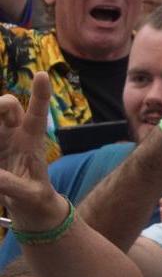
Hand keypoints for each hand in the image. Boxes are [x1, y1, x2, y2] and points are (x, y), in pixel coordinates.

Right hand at [0, 75, 66, 231]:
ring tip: (0, 137)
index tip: (42, 74)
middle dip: (1, 104)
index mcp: (33, 140)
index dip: (40, 94)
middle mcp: (14, 133)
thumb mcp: (31, 195)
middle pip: (9, 106)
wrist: (26, 202)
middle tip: (3, 112)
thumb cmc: (34, 194)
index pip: (38, 114)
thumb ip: (14, 186)